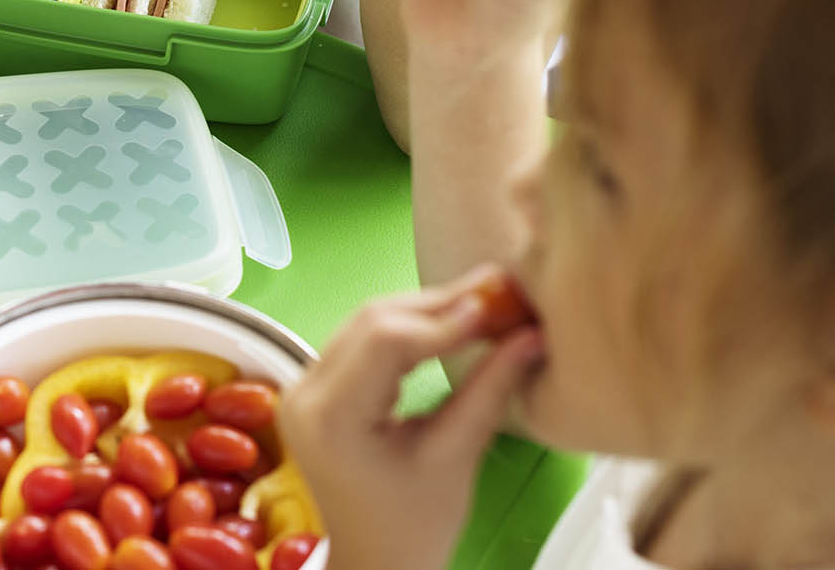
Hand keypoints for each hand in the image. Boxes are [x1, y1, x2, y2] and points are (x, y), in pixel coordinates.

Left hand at [279, 269, 544, 569]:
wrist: (376, 566)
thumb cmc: (414, 529)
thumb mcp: (455, 459)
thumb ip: (490, 390)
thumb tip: (532, 335)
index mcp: (330, 417)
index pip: (386, 340)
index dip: (446, 318)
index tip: (499, 306)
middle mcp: (304, 392)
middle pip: (372, 321)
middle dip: (438, 306)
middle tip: (497, 292)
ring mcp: (302, 388)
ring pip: (365, 323)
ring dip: (423, 312)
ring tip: (481, 305)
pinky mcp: (315, 389)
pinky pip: (359, 341)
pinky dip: (405, 330)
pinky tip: (446, 326)